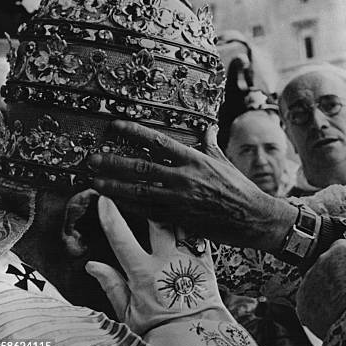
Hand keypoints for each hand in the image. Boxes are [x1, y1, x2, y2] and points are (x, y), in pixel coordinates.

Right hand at [85, 196, 229, 334]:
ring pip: (180, 222)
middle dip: (147, 200)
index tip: (105, 197)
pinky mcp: (206, 259)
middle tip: (141, 186)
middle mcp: (166, 261)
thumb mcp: (127, 312)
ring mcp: (188, 257)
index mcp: (143, 273)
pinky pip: (199, 233)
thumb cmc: (159, 326)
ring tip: (166, 191)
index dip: (111, 216)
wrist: (195, 334)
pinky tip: (190, 208)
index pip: (121, 238)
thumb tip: (92, 266)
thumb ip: (111, 285)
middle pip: (157, 220)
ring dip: (172, 206)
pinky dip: (193, 220)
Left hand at [87, 121, 296, 252]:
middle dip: (113, 162)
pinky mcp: (179, 218)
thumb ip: (210, 144)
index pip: (158, 141)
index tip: (115, 126)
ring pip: (139, 191)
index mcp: (195, 159)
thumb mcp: (224, 161)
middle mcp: (184, 177)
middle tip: (93, 158)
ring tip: (95, 180)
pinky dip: (129, 205)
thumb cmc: (240, 188)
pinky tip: (115, 201)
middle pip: (140, 167)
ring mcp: (180, 199)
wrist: (252, 217)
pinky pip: (147, 211)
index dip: (133, 133)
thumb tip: (208, 127)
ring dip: (114, 185)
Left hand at [296, 239, 345, 338]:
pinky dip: (316, 305)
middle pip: (326, 264)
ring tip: (340, 303)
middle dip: (335, 273)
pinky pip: (308, 299)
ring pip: (316, 281)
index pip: (340, 246)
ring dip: (324, 288)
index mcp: (340, 250)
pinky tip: (330, 312)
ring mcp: (309, 280)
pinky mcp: (302, 300)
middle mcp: (321, 261)